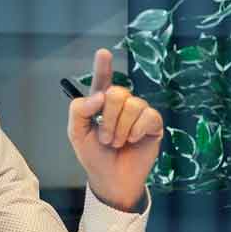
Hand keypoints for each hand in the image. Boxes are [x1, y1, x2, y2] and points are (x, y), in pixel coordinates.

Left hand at [66, 49, 163, 212]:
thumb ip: (79, 110)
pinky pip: (148, 116)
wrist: (111, 179)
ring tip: (117, 142)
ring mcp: (139, 113)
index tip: (103, 53)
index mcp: (101, 103)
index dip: (103, 66)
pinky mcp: (153, 124)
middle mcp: (121, 104)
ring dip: (121, 129)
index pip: (102, 80)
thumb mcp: (77, 133)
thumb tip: (100, 95)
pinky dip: (137, 130)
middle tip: (105, 138)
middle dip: (108, 119)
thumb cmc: (94, 156)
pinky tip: (133, 140)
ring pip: (133, 105)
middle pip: (117, 92)